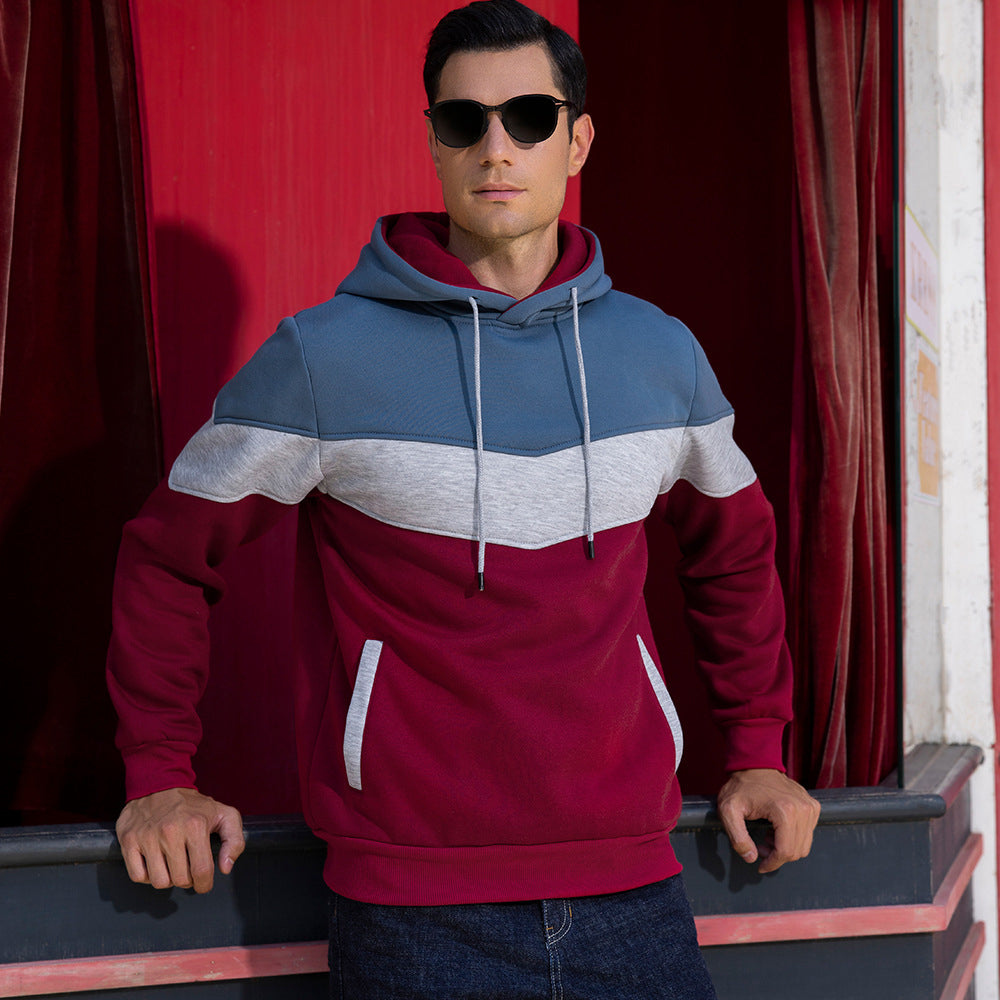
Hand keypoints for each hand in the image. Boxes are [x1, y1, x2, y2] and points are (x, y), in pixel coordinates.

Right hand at [115, 787, 244, 892]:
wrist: (160, 783)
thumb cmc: (194, 805)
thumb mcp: (224, 814)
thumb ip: (235, 840)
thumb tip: (225, 868)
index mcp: (195, 826)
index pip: (202, 871)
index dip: (204, 884)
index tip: (204, 883)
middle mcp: (170, 831)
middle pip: (180, 879)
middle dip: (187, 880)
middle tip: (187, 869)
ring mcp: (147, 836)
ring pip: (159, 882)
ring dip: (168, 879)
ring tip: (172, 865)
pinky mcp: (129, 840)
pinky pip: (138, 876)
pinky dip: (147, 876)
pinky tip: (155, 864)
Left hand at [716, 768, 819, 873]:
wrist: (754, 764)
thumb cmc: (740, 787)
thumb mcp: (728, 811)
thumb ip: (737, 837)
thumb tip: (752, 858)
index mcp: (784, 811)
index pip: (785, 852)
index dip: (772, 864)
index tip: (760, 866)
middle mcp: (803, 809)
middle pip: (797, 851)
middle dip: (777, 856)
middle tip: (760, 848)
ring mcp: (810, 807)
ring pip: (804, 845)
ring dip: (785, 848)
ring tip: (766, 838)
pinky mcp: (813, 806)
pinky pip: (808, 834)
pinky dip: (793, 838)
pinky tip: (776, 830)